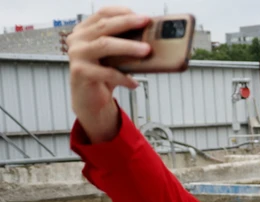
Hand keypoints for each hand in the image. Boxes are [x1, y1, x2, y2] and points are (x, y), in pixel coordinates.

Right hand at [67, 8, 150, 142]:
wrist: (89, 99)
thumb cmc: (103, 74)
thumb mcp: (115, 56)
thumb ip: (124, 44)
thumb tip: (152, 38)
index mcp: (85, 30)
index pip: (103, 13)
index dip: (123, 12)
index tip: (143, 16)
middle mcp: (78, 39)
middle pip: (104, 26)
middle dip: (128, 23)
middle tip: (146, 23)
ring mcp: (77, 54)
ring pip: (105, 44)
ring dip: (128, 46)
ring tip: (146, 50)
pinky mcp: (80, 72)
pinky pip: (106, 72)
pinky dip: (123, 78)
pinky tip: (134, 83)